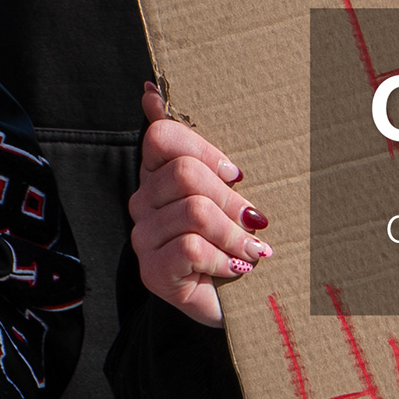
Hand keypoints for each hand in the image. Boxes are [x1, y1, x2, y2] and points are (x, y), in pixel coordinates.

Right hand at [132, 80, 269, 330]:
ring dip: (234, 234)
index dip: (206, 151)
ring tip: (251, 250)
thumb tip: (149, 91)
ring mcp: (143, 239)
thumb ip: (195, 145)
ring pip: (193, 211)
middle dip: (230, 199)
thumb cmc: (236, 242)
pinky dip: (223, 258)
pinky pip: (191, 248)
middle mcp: (142, 204)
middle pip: (185, 174)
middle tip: (255, 222)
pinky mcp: (153, 273)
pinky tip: (234, 269)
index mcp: (157, 176)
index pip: (161, 137)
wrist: (240, 306)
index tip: (237, 175)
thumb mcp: (226, 188)